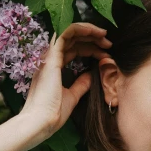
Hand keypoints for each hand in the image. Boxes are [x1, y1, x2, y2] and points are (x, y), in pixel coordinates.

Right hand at [19, 22, 112, 140]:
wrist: (42, 122)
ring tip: (105, 36)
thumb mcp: (72, 96)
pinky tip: (95, 32)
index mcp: (53, 68)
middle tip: (108, 43)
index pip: (73, 50)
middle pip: (72, 39)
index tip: (107, 55)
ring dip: (88, 31)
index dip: (91, 49)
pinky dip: (80, 29)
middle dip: (92, 38)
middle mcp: (50, 59)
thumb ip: (81, 84)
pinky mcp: (52, 56)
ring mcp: (50, 56)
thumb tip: (90, 75)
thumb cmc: (53, 113)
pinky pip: (66, 33)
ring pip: (69, 33)